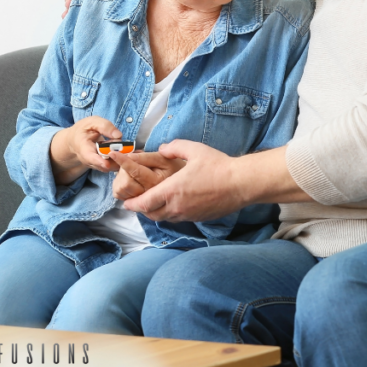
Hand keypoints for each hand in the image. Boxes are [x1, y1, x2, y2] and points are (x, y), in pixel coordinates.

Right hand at [49, 116, 121, 183]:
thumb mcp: (92, 122)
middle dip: (116, 161)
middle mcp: (88, 160)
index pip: (90, 157)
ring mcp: (95, 164)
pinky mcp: (102, 166)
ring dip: (120, 161)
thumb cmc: (83, 129)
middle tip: (128, 154)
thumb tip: (118, 135)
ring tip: (129, 152)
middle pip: (103, 165)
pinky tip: (127, 153)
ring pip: (109, 167)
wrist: (76, 139)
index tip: (107, 164)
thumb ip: (105, 126)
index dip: (99, 161)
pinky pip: (112, 166)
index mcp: (83, 148)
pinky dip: (120, 161)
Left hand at [122, 140, 243, 221]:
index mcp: (171, 190)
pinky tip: (177, 204)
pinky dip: (172, 214)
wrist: (241, 184)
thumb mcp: (194, 149)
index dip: (132, 204)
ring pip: (165, 218)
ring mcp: (188, 215)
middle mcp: (177, 206)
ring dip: (157, 212)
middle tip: (139, 202)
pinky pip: (179, 219)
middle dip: (142, 209)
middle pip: (151, 214)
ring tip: (155, 203)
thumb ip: (174, 147)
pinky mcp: (199, 218)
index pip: (143, 203)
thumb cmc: (218, 166)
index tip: (126, 202)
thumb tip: (162, 149)